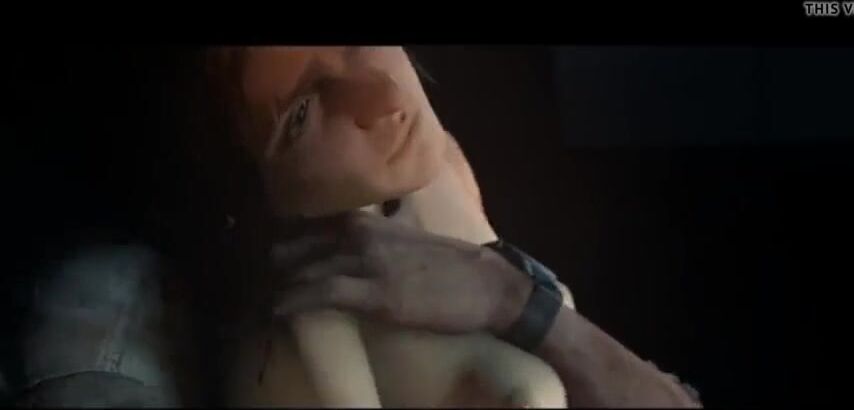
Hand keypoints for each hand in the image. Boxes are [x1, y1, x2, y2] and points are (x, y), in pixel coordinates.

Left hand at [271, 211, 532, 334]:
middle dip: (274, 259)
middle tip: (251, 272)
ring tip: (259, 295)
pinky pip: (323, 294)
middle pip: (300, 242)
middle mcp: (362, 234)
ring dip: (279, 283)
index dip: (284, 233)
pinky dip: (295, 301)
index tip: (261, 242)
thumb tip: (360, 237)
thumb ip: (378, 234)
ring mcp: (368, 262)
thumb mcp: (408, 238)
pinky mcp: (376, 294)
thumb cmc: (451, 264)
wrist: (486, 284)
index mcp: (370, 220)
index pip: (312, 220)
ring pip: (307, 268)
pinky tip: (277, 309)